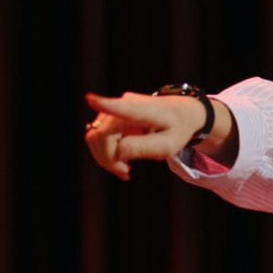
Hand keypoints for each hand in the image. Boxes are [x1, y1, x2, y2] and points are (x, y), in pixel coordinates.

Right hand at [84, 91, 205, 180]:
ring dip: (107, 157)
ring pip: (95, 136)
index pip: (121, 108)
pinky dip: (107, 152)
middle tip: (125, 173)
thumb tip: (116, 152)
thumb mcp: (168, 146)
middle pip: (100, 135)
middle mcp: (125, 104)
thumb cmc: (177, 129)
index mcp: (145, 111)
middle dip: (108, 158)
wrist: (182, 113)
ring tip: (125, 168)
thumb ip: (143, 148)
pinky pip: (99, 136)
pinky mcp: (111, 113)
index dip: (104, 105)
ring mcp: (115, 107)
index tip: (90, 99)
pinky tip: (121, 162)